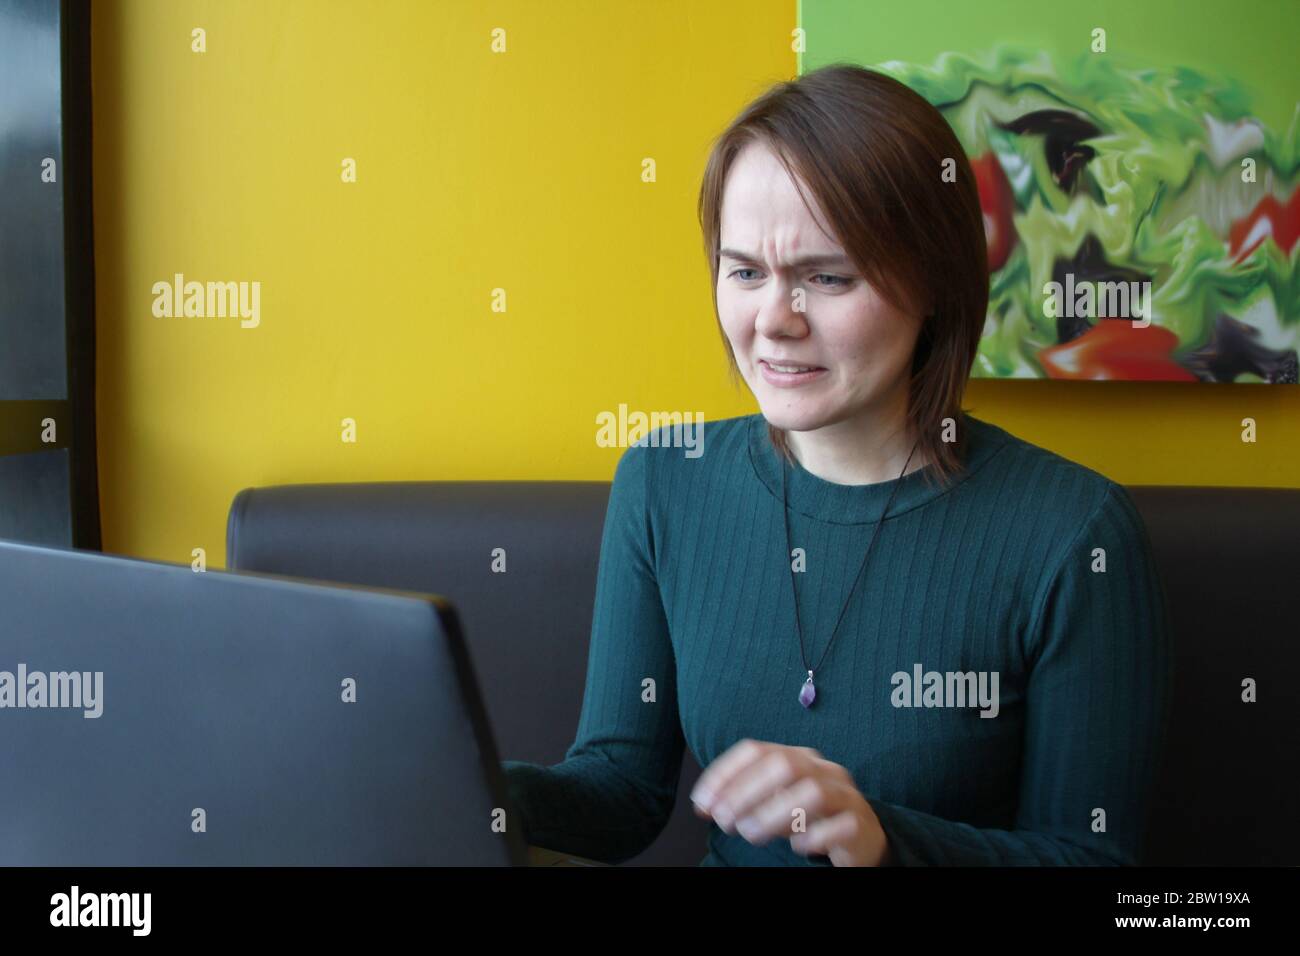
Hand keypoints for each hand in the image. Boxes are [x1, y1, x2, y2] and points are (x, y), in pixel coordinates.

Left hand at [690, 738, 891, 866]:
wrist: (861, 836)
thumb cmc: (809, 816)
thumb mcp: (774, 801)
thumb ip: (744, 798)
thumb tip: (706, 804)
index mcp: (798, 757)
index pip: (756, 751)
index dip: (724, 774)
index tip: (701, 802)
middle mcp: (822, 769)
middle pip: (783, 765)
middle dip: (746, 792)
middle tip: (725, 821)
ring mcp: (845, 795)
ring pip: (813, 793)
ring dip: (774, 815)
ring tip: (752, 835)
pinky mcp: (860, 825)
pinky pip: (839, 826)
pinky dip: (813, 837)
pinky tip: (797, 846)